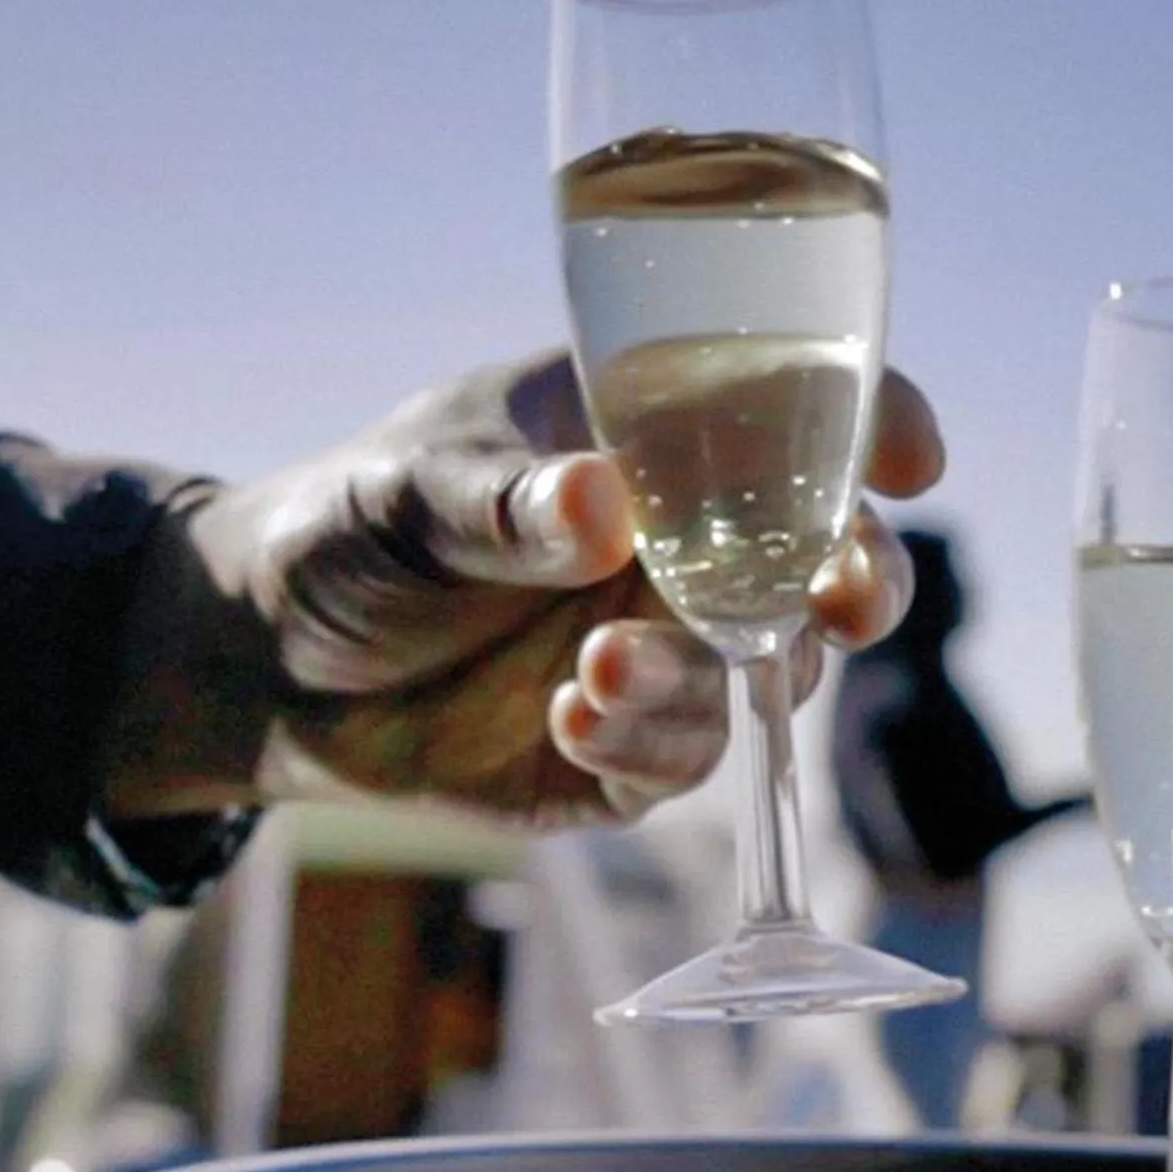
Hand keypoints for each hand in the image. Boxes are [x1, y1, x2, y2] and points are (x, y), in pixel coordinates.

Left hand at [98, 349, 943, 825]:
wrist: (262, 666)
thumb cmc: (344, 527)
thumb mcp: (408, 493)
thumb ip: (503, 502)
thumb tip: (598, 504)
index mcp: (654, 437)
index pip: (800, 413)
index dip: (875, 421)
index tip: (910, 452)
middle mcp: (685, 546)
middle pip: (827, 559)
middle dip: (860, 579)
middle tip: (841, 597)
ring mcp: (667, 651)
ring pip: (766, 673)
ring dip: (708, 676)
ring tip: (603, 668)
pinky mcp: (626, 751)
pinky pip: (681, 758)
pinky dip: (644, 737)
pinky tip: (571, 711)